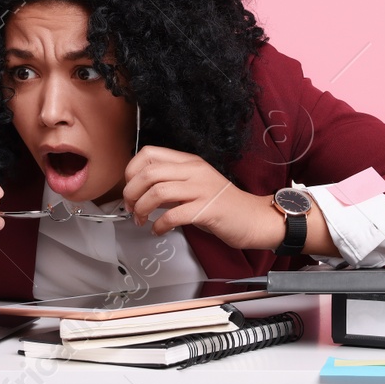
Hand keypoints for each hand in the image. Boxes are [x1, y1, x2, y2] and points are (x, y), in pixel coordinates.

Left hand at [120, 146, 278, 251]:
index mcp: (189, 162)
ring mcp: (202, 188)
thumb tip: (141, 191)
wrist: (254, 217)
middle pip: (149, 172)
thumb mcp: (195, 185)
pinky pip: (174, 215)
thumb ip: (171, 183)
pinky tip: (159, 230)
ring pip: (158, 191)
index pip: (149, 153)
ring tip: (142, 220)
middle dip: (131, 192)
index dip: (132, 171)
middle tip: (130, 207)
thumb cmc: (223, 204)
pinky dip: (160, 225)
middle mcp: (194, 171)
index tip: (130, 187)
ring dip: (142, 208)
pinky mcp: (208, 209)